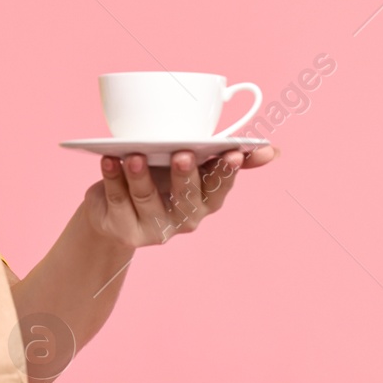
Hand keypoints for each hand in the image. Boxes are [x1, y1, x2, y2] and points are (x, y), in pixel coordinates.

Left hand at [84, 144, 279, 250]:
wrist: (114, 213)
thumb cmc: (160, 181)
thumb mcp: (192, 168)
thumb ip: (227, 157)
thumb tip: (273, 151)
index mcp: (206, 201)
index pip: (220, 187)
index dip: (227, 172)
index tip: (232, 153)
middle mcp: (185, 219)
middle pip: (186, 198)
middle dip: (185, 175)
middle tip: (181, 152)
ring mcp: (155, 229)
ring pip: (147, 199)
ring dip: (140, 175)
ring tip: (134, 154)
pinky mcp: (126, 232)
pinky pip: (118, 202)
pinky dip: (112, 179)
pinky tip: (108, 161)